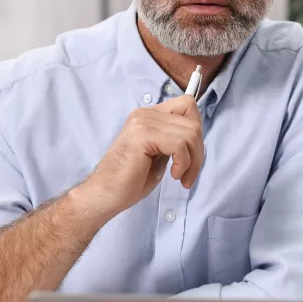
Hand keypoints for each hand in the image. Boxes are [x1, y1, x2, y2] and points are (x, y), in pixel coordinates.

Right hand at [73, 95, 203, 221]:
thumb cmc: (131, 181)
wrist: (104, 195)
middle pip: (193, 120)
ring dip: (193, 161)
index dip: (197, 131)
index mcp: (149, 116)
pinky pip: (180, 144)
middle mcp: (145, 113)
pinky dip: (183, 163)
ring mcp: (142, 122)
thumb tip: (197, 134)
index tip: (192, 157)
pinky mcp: (141, 135)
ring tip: (181, 177)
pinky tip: (173, 175)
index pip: (187, 106)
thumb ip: (176, 140)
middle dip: (198, 151)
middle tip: (188, 175)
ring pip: (190, 132)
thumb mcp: (160, 155)